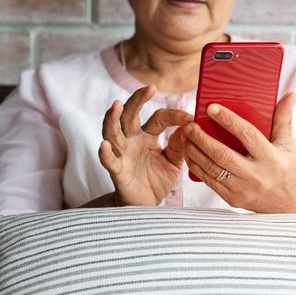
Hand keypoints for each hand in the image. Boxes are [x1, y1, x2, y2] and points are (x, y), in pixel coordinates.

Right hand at [99, 85, 192, 206]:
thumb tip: (190, 128)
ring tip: (117, 105)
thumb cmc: (157, 181)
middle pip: (130, 115)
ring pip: (113, 132)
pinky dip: (105, 153)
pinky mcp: (117, 171)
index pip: (158, 118)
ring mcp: (122, 154)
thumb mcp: (174, 163)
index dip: (174, 115)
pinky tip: (104, 145)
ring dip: (113, 119)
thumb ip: (179, 146)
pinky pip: (109, 160)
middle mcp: (132, 141)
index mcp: (147, 136)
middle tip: (148, 88)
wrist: (144, 206)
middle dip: (137, 100)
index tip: (191, 118)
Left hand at [183, 92, 295, 214]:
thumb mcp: (288, 145)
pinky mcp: (233, 199)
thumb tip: (290, 95)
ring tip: (185, 137)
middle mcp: (257, 175)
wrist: (289, 205)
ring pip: (212, 168)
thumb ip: (283, 119)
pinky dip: (196, 166)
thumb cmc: (287, 170)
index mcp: (271, 158)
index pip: (247, 135)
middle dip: (202, 138)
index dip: (228, 120)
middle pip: (222, 154)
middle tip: (189, 124)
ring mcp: (243, 189)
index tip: (211, 107)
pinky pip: (209, 181)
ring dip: (194, 151)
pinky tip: (189, 154)